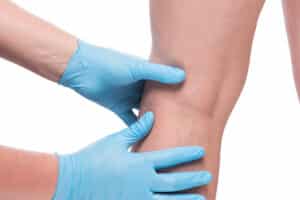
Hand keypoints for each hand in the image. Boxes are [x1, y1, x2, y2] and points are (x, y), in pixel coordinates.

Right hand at [53, 112, 211, 199]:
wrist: (71, 181)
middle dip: (192, 179)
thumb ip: (135, 130)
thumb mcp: (115, 141)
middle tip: (207, 175)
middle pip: (174, 182)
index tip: (201, 150)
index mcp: (139, 163)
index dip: (187, 154)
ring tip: (202, 199)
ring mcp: (136, 199)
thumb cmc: (92, 158)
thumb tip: (152, 116)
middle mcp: (142, 182)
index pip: (170, 157)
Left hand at [59, 40, 184, 124]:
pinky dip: (136, 128)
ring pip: (144, 112)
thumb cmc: (109, 63)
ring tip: (168, 133)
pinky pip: (129, 120)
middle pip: (157, 100)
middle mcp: (139, 86)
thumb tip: (182, 76)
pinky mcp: (117, 107)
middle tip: (183, 123)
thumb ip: (157, 73)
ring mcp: (129, 97)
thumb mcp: (136, 68)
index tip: (193, 103)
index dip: (178, 93)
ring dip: (153, 121)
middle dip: (168, 110)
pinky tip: (146, 138)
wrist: (81, 69)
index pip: (166, 85)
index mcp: (146, 75)